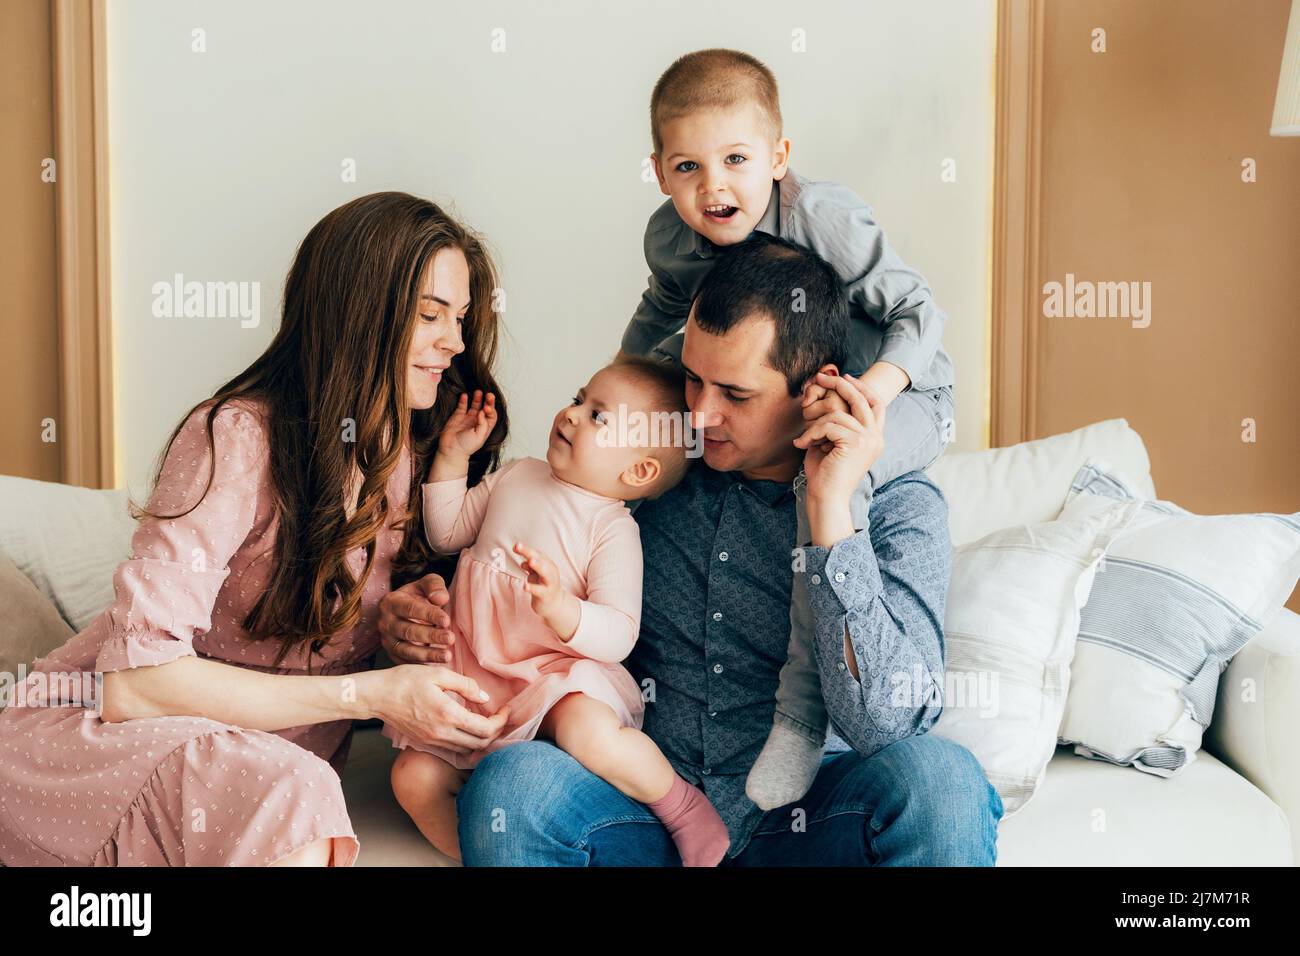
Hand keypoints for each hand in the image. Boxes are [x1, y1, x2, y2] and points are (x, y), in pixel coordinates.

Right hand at [375, 664, 508, 754]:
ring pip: (468, 749)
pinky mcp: (425, 742)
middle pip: (480, 743)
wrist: (377, 696)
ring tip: (486, 722)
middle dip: (495, 732)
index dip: (501, 721)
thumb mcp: (438, 673)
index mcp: (448, 714)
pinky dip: (466, 741)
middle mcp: (442, 733)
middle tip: (499, 717)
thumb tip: (485, 698)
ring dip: (482, 739)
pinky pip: (453, 748)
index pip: (485, 729)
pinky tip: (467, 727)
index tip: (506, 710)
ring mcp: (433, 740)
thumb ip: (465, 685)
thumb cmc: (405, 680)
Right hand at [379, 574, 455, 664]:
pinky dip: (421, 665)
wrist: (406, 611)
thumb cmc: (419, 596)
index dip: (429, 615)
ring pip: (406, 650)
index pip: (410, 609)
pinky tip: (436, 665)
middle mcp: (385, 622)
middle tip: (451, 638)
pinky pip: (405, 662)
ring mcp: (387, 640)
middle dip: (431, 636)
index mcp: (391, 602)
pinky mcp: (392, 654)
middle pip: (408, 631)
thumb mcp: (426, 584)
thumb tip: (440, 598)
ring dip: (428, 654)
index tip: (446, 620)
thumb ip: (434, 585)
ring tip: (447, 655)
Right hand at [437, 390, 496, 460]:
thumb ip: (483, 424)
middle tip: (489, 394)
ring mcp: (467, 418)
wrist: (451, 450)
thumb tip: (483, 411)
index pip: (492, 415)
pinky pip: (462, 406)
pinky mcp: (457, 416)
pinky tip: (465, 395)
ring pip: (475, 405)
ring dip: (477, 398)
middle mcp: (477, 422)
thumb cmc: (466, 446)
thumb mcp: (479, 437)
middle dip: (488, 401)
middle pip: (485, 408)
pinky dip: (464, 400)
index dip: (491, 410)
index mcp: (485, 428)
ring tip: (478, 392)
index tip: (486, 407)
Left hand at [514, 541, 563, 617]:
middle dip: (529, 552)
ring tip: (529, 561)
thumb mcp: (536, 574)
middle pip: (540, 559)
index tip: (516, 545)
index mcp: (547, 564)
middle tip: (518, 546)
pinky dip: (532, 588)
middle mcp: (550, 571)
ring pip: (545, 573)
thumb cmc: (543, 585)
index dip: (526, 549)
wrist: (554, 604)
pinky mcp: (546, 594)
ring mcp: (550, 583)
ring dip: (538, 566)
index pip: (536, 554)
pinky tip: (525, 586)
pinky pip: (539, 591)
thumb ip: (530, 567)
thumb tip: (523, 562)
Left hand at [794, 371, 885, 507]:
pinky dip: (812, 433)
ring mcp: (869, 440)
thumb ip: (836, 424)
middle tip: (821, 378)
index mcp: (875, 438)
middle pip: (862, 399)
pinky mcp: (856, 443)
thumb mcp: (832, 443)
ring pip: (839, 414)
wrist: (826, 498)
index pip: (877, 404)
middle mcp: (876, 438)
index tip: (844, 378)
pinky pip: (829, 425)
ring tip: (805, 438)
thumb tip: (829, 399)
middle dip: (840, 385)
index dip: (862, 388)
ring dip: (816, 423)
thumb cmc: (825, 474)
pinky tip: (803, 445)